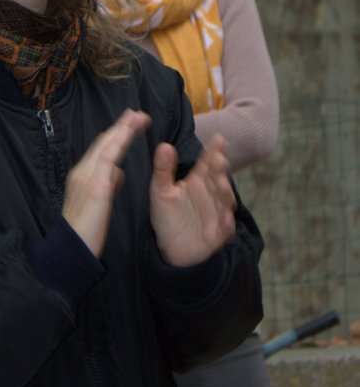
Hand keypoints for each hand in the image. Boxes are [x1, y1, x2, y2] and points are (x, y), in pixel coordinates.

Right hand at [63, 109, 149, 257]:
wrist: (72, 248)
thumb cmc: (85, 230)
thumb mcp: (97, 202)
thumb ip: (107, 184)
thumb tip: (118, 172)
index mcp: (82, 175)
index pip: (100, 149)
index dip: (115, 135)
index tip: (129, 124)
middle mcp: (82, 171)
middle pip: (103, 142)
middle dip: (121, 126)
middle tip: (137, 113)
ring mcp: (88, 176)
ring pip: (106, 145)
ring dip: (123, 129)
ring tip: (137, 117)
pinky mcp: (96, 185)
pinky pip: (109, 157)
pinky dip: (119, 142)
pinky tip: (129, 133)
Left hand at [149, 134, 235, 266]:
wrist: (168, 248)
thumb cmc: (166, 215)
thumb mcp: (160, 190)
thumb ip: (163, 169)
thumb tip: (165, 145)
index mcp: (197, 181)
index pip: (207, 163)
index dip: (214, 151)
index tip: (219, 139)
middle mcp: (210, 195)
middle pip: (218, 179)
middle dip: (220, 169)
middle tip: (218, 159)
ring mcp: (216, 214)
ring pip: (225, 201)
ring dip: (224, 192)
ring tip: (220, 183)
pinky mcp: (216, 235)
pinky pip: (225, 229)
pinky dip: (227, 224)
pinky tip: (226, 218)